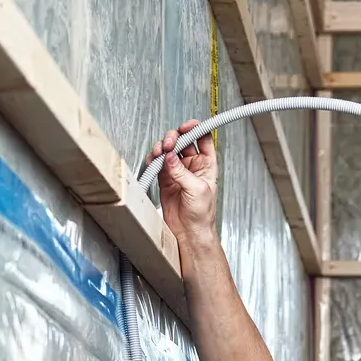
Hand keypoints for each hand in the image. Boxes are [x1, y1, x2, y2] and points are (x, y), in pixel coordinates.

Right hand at [147, 121, 217, 245]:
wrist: (189, 233)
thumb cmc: (202, 216)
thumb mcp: (197, 190)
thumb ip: (182, 172)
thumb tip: (171, 158)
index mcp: (206, 165)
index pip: (202, 138)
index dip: (195, 129)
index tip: (185, 127)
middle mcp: (192, 166)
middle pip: (182, 141)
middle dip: (174, 138)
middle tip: (169, 144)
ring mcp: (178, 171)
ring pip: (168, 150)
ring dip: (162, 148)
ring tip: (159, 153)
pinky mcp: (166, 179)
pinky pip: (158, 163)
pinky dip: (154, 159)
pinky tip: (154, 161)